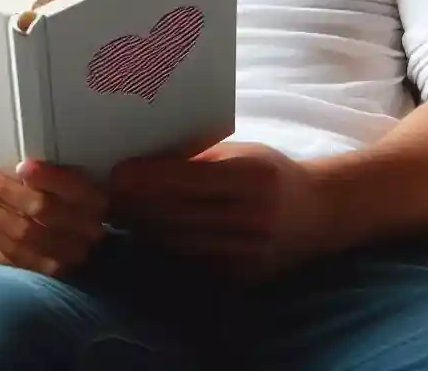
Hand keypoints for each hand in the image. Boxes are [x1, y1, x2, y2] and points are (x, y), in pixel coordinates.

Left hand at [0, 160, 106, 275]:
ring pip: (23, 232)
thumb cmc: (63, 196)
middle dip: (5, 190)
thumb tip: (18, 162)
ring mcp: (69, 255)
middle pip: (42, 209)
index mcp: (96, 198)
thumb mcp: (69, 182)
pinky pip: (15, 250)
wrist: (71, 238)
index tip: (20, 165)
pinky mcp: (49, 272)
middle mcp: (88, 230)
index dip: (47, 177)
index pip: (72, 187)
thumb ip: (52, 175)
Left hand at [110, 142, 335, 279]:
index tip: (117, 172)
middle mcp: (252, 217)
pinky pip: (192, 259)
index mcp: (251, 177)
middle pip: (178, 213)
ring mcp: (248, 251)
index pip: (187, 180)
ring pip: (179, 240)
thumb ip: (199, 157)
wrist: (321, 212)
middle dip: (136, 204)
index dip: (147, 177)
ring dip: (144, 227)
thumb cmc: (272, 172)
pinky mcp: (243, 275)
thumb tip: (147, 156)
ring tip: (118, 211)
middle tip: (106, 193)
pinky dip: (165, 245)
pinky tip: (147, 231)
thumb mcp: (241, 152)